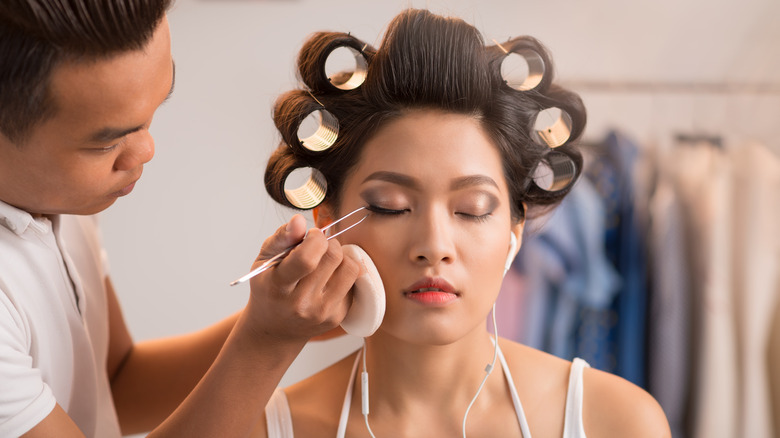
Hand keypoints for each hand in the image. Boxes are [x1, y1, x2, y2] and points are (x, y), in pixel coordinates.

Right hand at [243, 214, 358, 341]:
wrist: (274, 330)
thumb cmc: (269, 288)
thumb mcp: (265, 261)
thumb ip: (281, 238)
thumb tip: (299, 220)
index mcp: (279, 287)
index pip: (307, 258)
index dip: (315, 238)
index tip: (311, 235)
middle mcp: (302, 304)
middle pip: (333, 257)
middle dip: (328, 243)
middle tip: (317, 247)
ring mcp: (322, 313)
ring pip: (350, 268)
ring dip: (340, 256)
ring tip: (325, 260)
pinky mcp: (337, 317)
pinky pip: (353, 282)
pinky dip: (343, 273)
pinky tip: (328, 278)